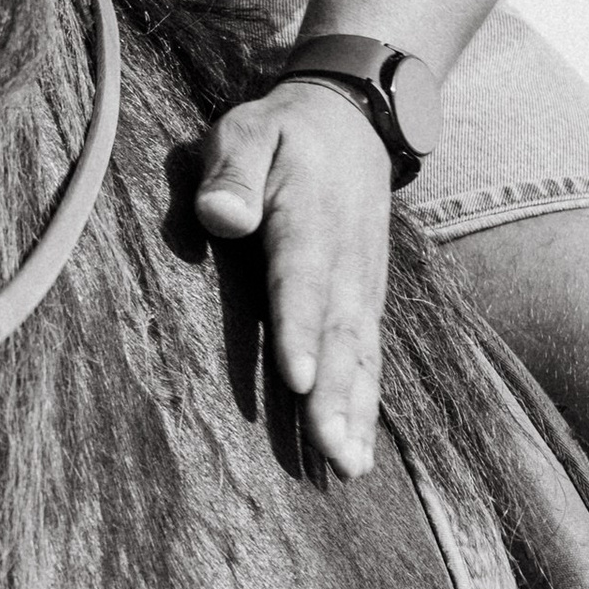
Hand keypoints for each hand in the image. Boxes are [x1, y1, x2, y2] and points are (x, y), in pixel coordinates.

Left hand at [193, 82, 394, 479]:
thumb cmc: (282, 132)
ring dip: (356, 411)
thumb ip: (233, 169)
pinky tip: (357, 452)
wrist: (353, 122)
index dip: (300, 329)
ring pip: (359, 353)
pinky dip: (367, 404)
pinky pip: (369, 355)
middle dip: (336, 395)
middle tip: (329, 451)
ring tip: (348, 466)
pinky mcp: (365, 299)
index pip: (301, 278)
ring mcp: (361, 282)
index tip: (298, 378)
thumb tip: (220, 215)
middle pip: (339, 332)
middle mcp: (344, 259)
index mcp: (309, 218)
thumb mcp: (249, 129)